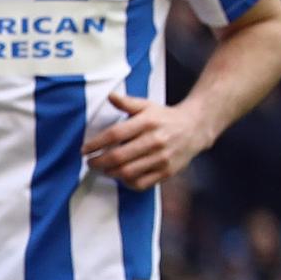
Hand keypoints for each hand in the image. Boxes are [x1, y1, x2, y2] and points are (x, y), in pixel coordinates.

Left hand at [82, 90, 208, 191]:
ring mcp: (162, 158)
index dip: (96, 144)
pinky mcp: (167, 171)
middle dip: (98, 162)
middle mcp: (155, 140)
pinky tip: (120, 176)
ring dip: (109, 173)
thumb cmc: (165, 117)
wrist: (196, 128)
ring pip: (128, 172)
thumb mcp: (147, 106)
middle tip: (90, 162)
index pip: (115, 135)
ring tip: (102, 169)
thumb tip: (110, 96)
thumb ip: (127, 103)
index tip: (84, 149)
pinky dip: (126, 182)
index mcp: (147, 122)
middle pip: (118, 156)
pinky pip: (141, 183)